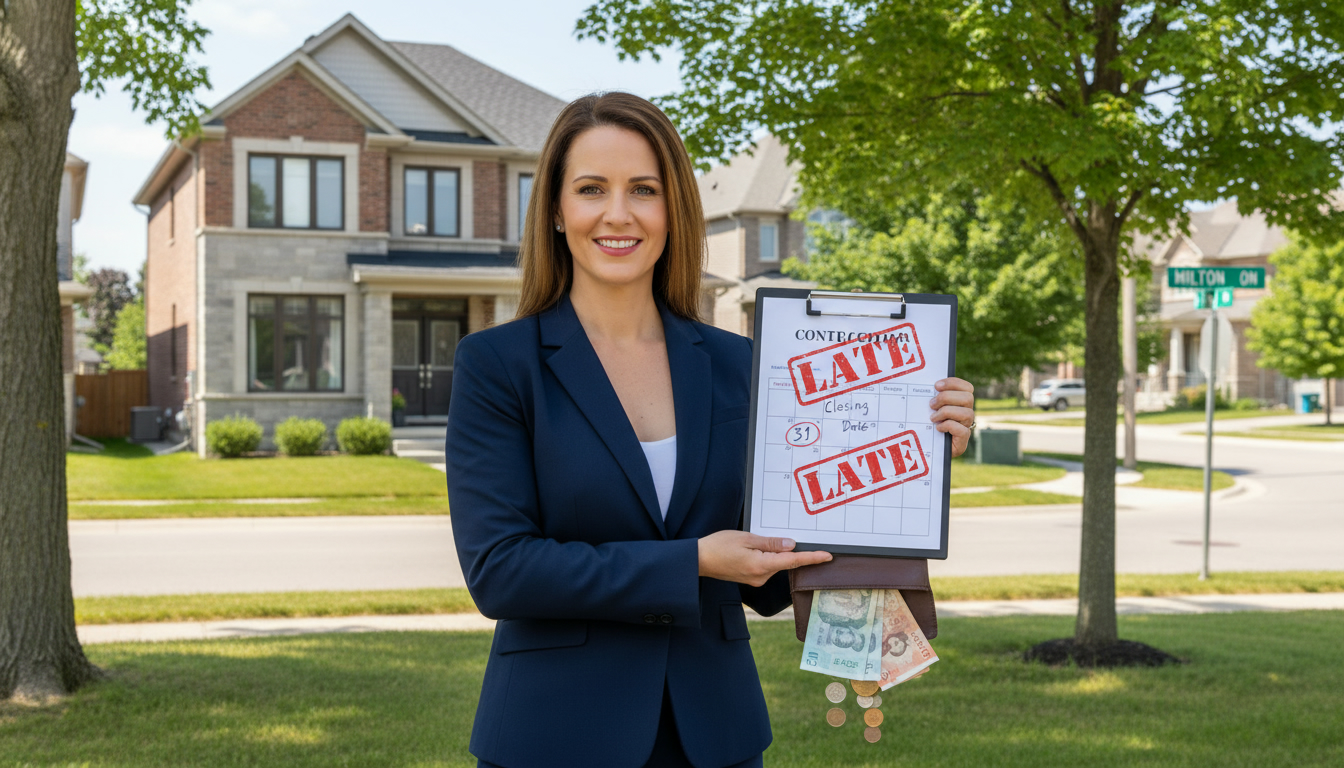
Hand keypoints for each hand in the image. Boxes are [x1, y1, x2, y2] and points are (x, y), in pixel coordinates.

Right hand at [698, 531, 831, 586]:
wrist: (698, 560)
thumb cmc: (718, 547)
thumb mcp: (746, 538)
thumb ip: (770, 543)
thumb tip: (790, 545)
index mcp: (761, 566)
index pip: (793, 561)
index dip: (812, 558)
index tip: (827, 556)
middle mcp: (761, 577)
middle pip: (784, 562)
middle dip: (789, 550)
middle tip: (781, 538)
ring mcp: (756, 580)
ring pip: (775, 564)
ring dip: (774, 553)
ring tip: (753, 542)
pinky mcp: (751, 579)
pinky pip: (767, 566)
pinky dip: (767, 557)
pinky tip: (753, 549)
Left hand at [930, 377, 974, 457]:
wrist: (927, 451)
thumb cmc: (927, 427)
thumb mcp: (928, 410)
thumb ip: (931, 398)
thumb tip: (922, 385)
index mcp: (961, 404)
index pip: (967, 388)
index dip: (953, 383)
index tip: (936, 386)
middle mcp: (966, 414)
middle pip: (968, 398)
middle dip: (947, 397)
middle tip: (931, 404)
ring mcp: (966, 428)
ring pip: (967, 413)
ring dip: (947, 412)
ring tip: (933, 417)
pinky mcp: (962, 442)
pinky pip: (962, 430)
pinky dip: (948, 426)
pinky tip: (938, 428)